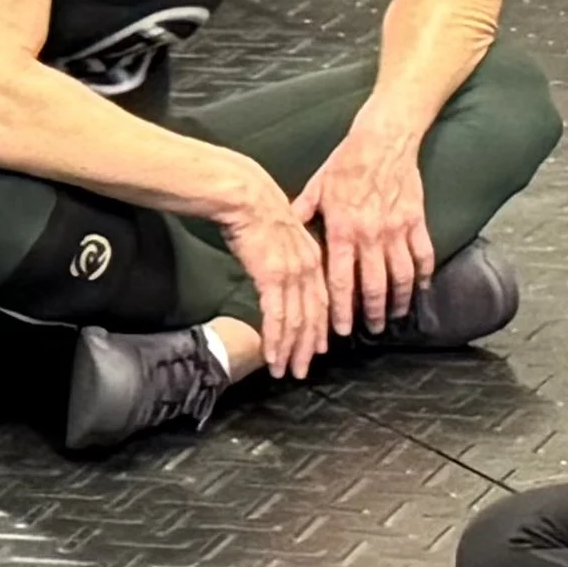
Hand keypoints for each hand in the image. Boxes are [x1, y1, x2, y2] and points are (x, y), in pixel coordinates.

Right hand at [219, 165, 328, 379]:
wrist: (245, 195)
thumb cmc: (257, 211)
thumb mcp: (285, 234)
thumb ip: (290, 256)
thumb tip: (282, 274)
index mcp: (314, 257)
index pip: (322, 301)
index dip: (321, 327)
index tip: (319, 347)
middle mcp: (308, 268)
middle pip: (314, 317)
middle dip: (308, 347)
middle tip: (303, 369)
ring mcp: (292, 274)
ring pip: (297, 322)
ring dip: (291, 350)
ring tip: (285, 370)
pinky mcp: (272, 277)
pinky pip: (277, 317)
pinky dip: (275, 341)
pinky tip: (272, 357)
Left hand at [292, 124, 433, 335]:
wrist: (384, 138)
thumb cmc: (347, 161)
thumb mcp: (317, 187)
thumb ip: (302, 213)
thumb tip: (286, 232)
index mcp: (343, 229)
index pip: (341, 280)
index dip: (342, 310)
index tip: (342, 330)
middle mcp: (370, 234)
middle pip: (373, 285)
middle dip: (373, 313)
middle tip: (374, 330)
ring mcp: (396, 229)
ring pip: (401, 275)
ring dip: (399, 300)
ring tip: (396, 315)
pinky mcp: (416, 220)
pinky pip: (423, 254)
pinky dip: (424, 275)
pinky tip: (421, 289)